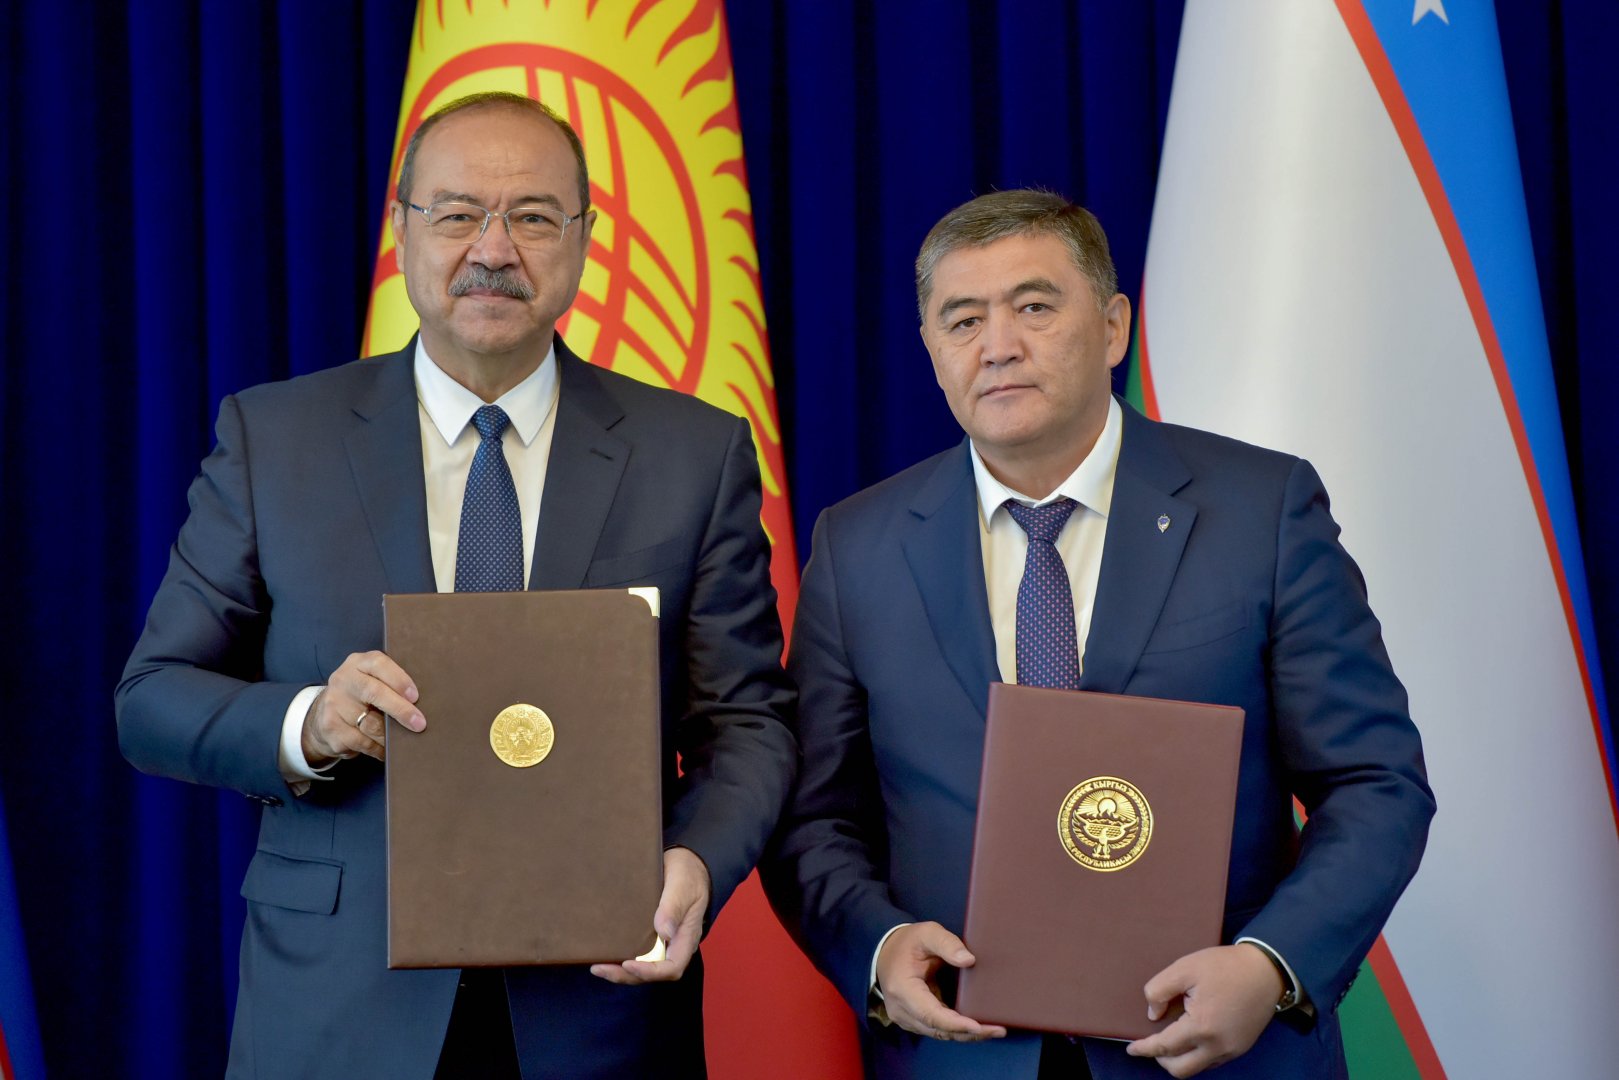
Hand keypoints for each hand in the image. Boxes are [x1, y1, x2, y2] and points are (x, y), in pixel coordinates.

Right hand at [300, 651, 425, 765]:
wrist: (325, 713)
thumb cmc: (362, 695)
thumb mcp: (372, 679)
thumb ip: (391, 682)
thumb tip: (425, 701)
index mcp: (358, 663)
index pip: (379, 664)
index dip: (399, 679)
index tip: (415, 696)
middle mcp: (343, 680)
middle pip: (374, 692)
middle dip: (400, 709)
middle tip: (419, 724)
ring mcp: (334, 703)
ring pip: (369, 723)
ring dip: (391, 736)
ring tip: (408, 741)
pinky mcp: (330, 727)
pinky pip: (361, 742)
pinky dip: (378, 749)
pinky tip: (387, 751)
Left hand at [591, 847, 711, 984]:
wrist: (685, 864)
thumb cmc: (688, 875)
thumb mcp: (683, 886)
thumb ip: (674, 907)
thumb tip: (664, 932)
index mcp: (686, 938)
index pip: (672, 967)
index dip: (651, 972)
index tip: (628, 964)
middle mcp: (673, 945)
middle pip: (653, 972)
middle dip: (627, 975)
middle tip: (601, 969)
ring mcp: (661, 942)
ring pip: (643, 966)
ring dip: (620, 970)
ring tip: (597, 967)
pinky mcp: (649, 934)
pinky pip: (637, 952)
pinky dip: (620, 956)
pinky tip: (604, 953)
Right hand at [874, 922, 1006, 1042]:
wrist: (887, 951)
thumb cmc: (907, 942)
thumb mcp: (927, 933)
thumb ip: (947, 943)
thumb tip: (969, 960)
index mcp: (903, 990)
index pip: (931, 1015)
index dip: (955, 1024)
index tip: (978, 1026)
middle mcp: (902, 1011)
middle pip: (939, 1030)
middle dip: (969, 1033)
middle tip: (998, 1030)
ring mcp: (907, 1019)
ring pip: (941, 1034)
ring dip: (967, 1035)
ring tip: (995, 1031)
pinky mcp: (915, 1021)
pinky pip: (939, 1030)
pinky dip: (958, 1030)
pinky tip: (979, 1027)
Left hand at [1125, 943, 1282, 1076]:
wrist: (1266, 970)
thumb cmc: (1225, 966)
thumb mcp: (1184, 968)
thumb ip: (1159, 990)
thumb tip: (1153, 1014)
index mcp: (1201, 1026)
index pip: (1165, 1047)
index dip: (1144, 1049)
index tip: (1131, 1049)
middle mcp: (1218, 1045)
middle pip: (1180, 1069)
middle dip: (1161, 1059)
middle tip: (1151, 1044)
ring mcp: (1232, 1049)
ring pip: (1198, 1067)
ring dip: (1180, 1059)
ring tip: (1171, 1038)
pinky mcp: (1241, 1047)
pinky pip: (1213, 1061)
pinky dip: (1197, 1055)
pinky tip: (1192, 1037)